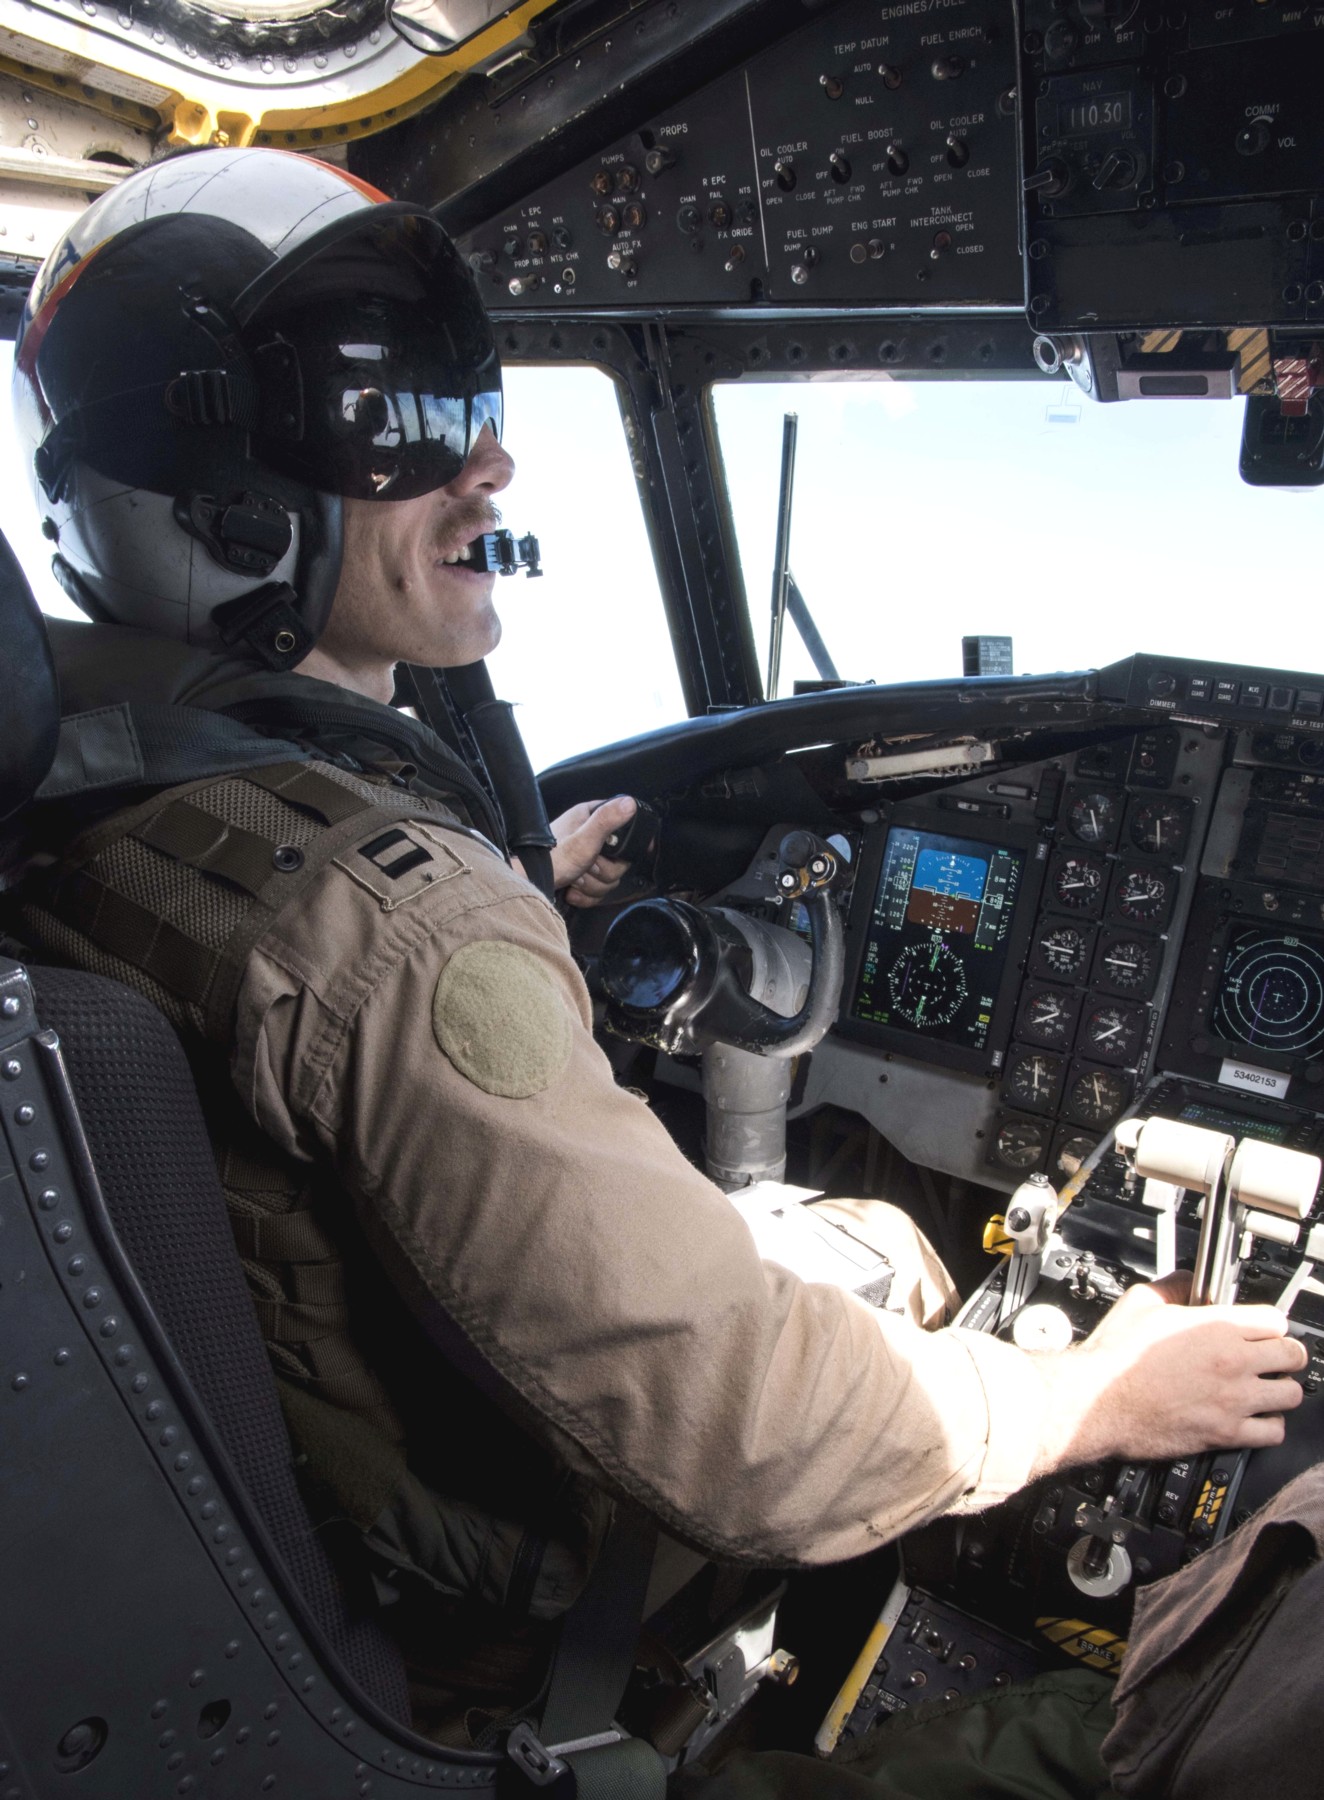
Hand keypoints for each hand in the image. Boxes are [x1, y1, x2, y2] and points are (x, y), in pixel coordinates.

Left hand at [549, 796, 636, 907]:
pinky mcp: (580, 877)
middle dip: (603, 871)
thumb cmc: (550, 858)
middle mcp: (588, 835)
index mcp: (589, 817)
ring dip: (592, 885)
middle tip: (587, 867)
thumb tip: (629, 803)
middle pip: (619, 862)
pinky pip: (596, 892)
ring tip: (575, 878)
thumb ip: (607, 821)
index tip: (614, 854)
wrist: (528, 883)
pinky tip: (572, 890)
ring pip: (609, 879)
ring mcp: (584, 858)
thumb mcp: (583, 838)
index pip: (624, 829)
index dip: (623, 847)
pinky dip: (585, 896)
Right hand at [1031, 1273, 1308, 1476]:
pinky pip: (1274, 1433)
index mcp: (1216, 1327)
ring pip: (1290, 1395)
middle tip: (1271, 1357)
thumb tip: (1190, 1281)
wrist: (1097, 1401)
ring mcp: (1234, 1401)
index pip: (1276, 1320)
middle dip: (1285, 1354)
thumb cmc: (1115, 1356)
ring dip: (1281, 1389)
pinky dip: (1269, 1426)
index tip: (1262, 1329)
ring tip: (1265, 1388)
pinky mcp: (1226, 1434)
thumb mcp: (1140, 1301)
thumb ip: (1174, 1285)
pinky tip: (1254, 1419)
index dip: (1269, 1323)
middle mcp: (1234, 1363)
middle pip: (1294, 1356)